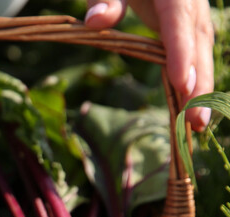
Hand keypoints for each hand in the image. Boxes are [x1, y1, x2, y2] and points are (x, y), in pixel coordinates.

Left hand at [84, 0, 213, 130]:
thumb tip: (95, 23)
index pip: (179, 19)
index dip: (182, 51)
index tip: (181, 83)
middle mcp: (190, 0)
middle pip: (198, 40)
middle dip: (199, 80)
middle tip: (196, 119)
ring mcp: (192, 13)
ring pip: (201, 50)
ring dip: (200, 87)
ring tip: (196, 123)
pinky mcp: (186, 26)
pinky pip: (194, 53)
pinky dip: (193, 80)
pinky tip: (189, 109)